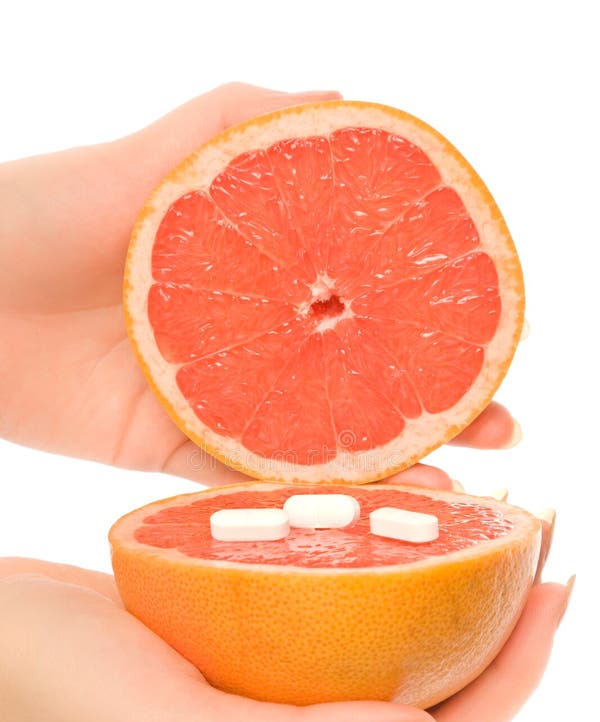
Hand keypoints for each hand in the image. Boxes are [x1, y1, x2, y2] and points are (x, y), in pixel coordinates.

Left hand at [0, 82, 519, 486]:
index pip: (359, 296)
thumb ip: (233, 124)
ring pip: (309, 443)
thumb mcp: (141, 157)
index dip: (427, 320)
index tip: (490, 342)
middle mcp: (240, 336)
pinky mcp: (160, 452)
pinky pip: (237, 487)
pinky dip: (293, 504)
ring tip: (453, 494)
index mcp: (247, 266)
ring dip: (381, 471)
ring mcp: (207, 397)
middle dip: (431, 407)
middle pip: (353, 378)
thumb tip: (346, 96)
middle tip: (500, 434)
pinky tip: (353, 521)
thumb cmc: (35, 211)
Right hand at [0, 513, 569, 721]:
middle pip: (437, 688)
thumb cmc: (69, 701)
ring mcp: (279, 691)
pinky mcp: (252, 640)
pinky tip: (398, 513)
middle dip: (504, 621)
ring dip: (451, 583)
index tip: (558, 585)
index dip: (519, 670)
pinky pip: (341, 603)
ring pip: (394, 641)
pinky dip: (382, 561)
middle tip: (542, 535)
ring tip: (490, 517)